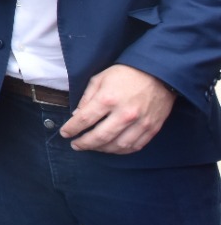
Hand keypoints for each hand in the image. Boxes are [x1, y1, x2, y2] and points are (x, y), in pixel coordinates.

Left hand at [59, 64, 175, 153]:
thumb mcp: (100, 79)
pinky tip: (111, 148)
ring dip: (102, 149)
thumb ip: (87, 98)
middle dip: (84, 143)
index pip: (84, 120)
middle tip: (76, 145)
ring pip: (117, 146)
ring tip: (93, 147)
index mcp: (108, 99)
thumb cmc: (126, 74)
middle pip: (100, 137)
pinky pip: (134, 146)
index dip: (71, 129)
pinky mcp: (152, 128)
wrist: (158, 73)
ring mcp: (140, 123)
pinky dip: (121, 150)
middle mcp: (124, 114)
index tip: (65, 133)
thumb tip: (77, 115)